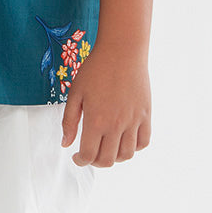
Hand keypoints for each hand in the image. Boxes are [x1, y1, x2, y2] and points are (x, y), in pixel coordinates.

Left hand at [60, 42, 150, 166]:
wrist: (121, 51)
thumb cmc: (96, 69)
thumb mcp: (75, 93)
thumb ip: (69, 121)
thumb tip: (66, 143)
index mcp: (96, 120)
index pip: (88, 155)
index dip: (80, 160)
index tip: (77, 156)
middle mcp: (116, 125)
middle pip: (107, 160)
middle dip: (96, 161)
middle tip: (90, 153)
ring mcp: (133, 121)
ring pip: (126, 155)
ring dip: (115, 157)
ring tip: (106, 147)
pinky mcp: (145, 115)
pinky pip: (144, 142)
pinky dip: (134, 147)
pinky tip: (124, 138)